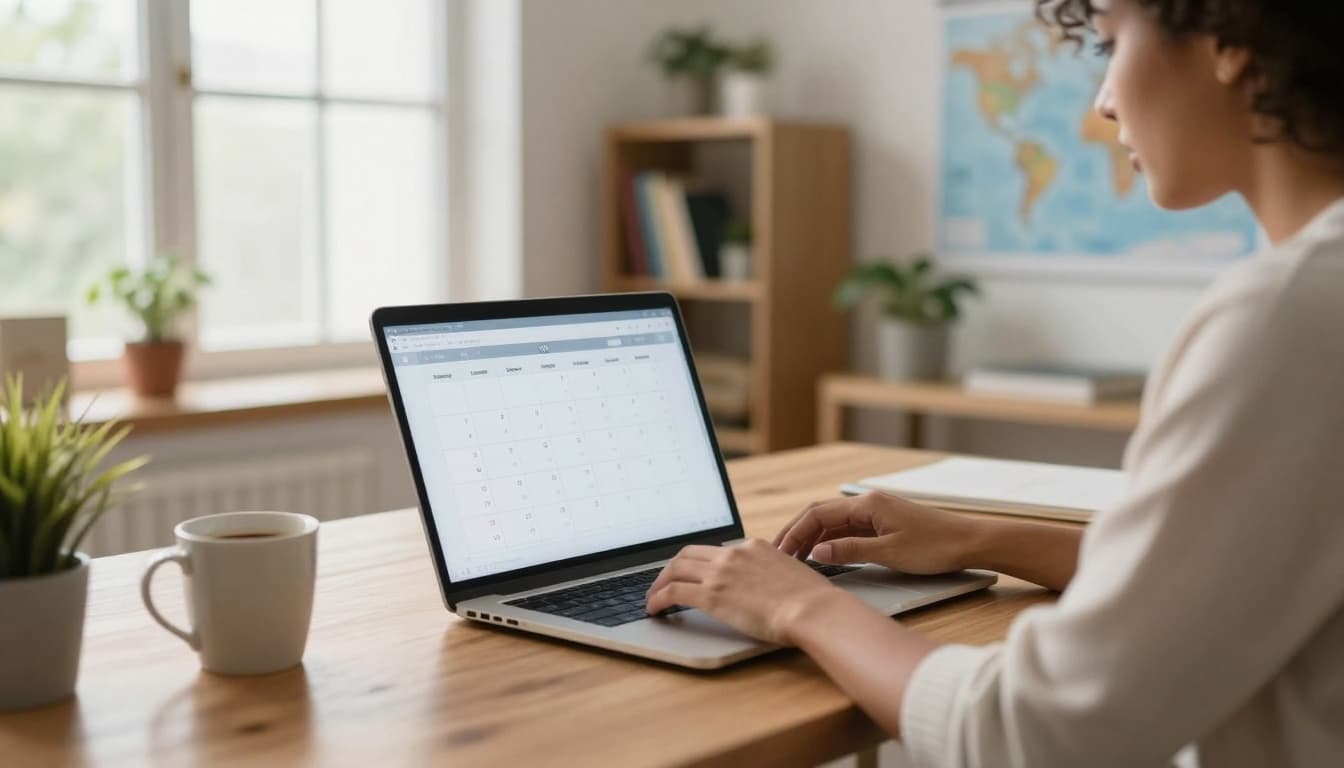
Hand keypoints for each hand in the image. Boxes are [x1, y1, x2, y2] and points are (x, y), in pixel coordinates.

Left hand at [644, 539, 841, 644]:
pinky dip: (659, 599)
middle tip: (663, 582)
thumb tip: (768, 588)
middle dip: (672, 568)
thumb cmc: (811, 601)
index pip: (716, 550)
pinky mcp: (712, 594)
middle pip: (689, 554)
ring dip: (659, 582)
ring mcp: (721, 572)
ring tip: (653, 597)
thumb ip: (773, 575)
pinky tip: (655, 609)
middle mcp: (734, 554)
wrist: (812, 609)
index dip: (699, 563)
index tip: (692, 573)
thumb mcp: (791, 575)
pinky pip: (674, 592)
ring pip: (675, 569)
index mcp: (754, 546)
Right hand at [774, 492, 978, 574]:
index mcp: (867, 504)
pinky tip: (824, 555)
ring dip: (813, 538)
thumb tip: (817, 551)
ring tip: (796, 558)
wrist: (971, 542)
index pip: (818, 513)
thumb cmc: (936, 547)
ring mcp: (876, 513)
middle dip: (798, 533)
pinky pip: (848, 529)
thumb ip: (850, 551)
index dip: (795, 532)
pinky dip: (831, 541)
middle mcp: (868, 504)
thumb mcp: (890, 553)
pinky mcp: (884, 524)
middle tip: (779, 554)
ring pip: (834, 522)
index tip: (780, 551)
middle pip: (821, 514)